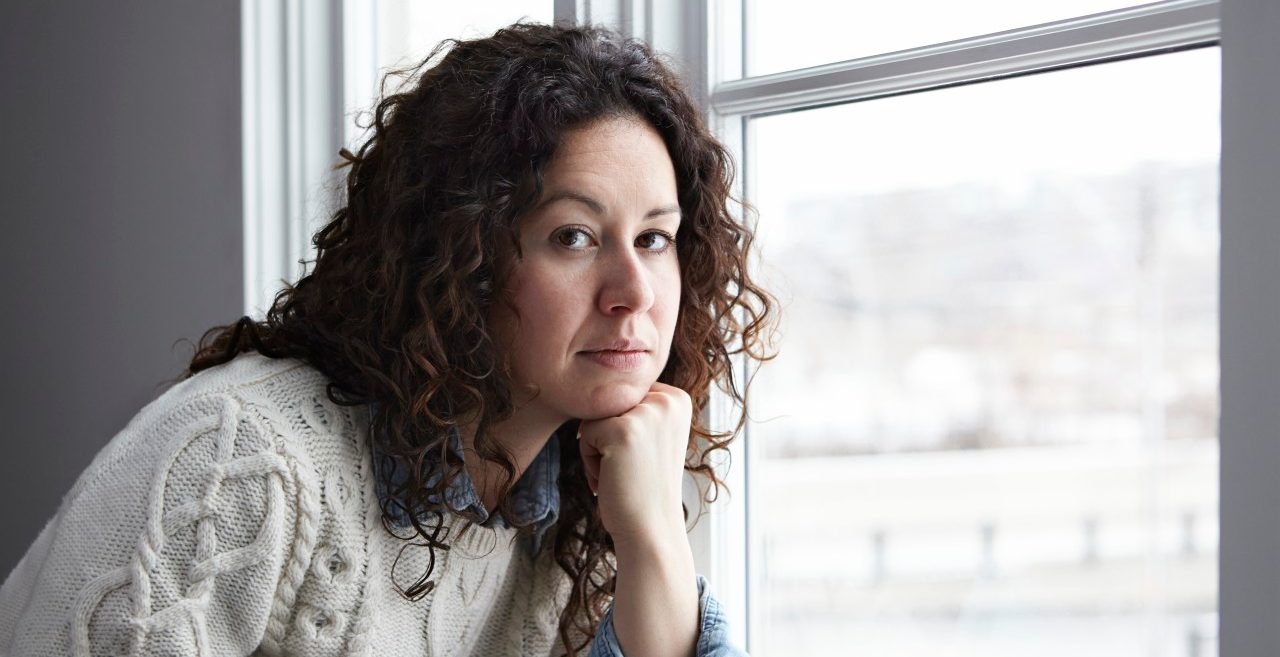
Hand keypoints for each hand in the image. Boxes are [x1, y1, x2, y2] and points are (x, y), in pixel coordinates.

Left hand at [576, 382, 691, 545]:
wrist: (651, 530)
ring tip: (622, 473)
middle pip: (608, 402)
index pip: (625, 394)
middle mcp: (668, 400)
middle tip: (631, 468)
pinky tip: (613, 478)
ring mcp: (646, 414)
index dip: (623, 428)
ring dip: (597, 449)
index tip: (643, 457)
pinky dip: (589, 460)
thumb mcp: (653, 437)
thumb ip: (638, 407)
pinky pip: (585, 433)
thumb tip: (600, 379)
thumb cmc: (644, 487)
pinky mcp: (622, 430)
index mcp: (678, 399)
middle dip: (608, 437)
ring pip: (594, 417)